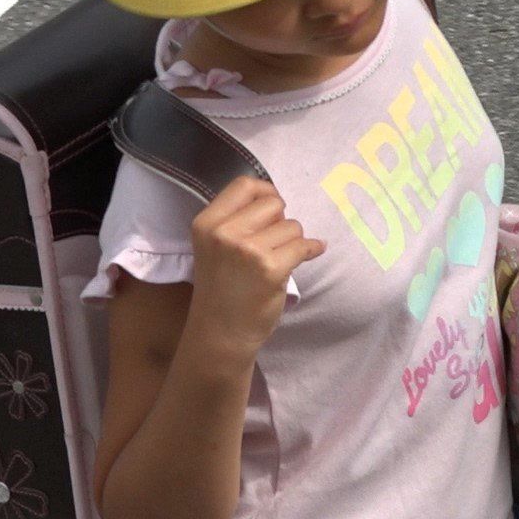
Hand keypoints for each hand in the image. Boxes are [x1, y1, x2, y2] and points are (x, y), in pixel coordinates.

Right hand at [188, 176, 326, 354]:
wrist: (221, 333)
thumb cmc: (221, 288)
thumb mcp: (214, 246)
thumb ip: (237, 219)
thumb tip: (276, 198)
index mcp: (206, 223)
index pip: (245, 185)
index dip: (265, 192)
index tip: (272, 210)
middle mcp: (224, 233)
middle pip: (273, 203)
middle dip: (281, 220)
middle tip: (272, 243)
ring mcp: (248, 251)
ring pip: (292, 226)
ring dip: (293, 241)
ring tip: (278, 260)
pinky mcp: (271, 269)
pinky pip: (304, 245)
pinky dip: (311, 250)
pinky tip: (307, 256)